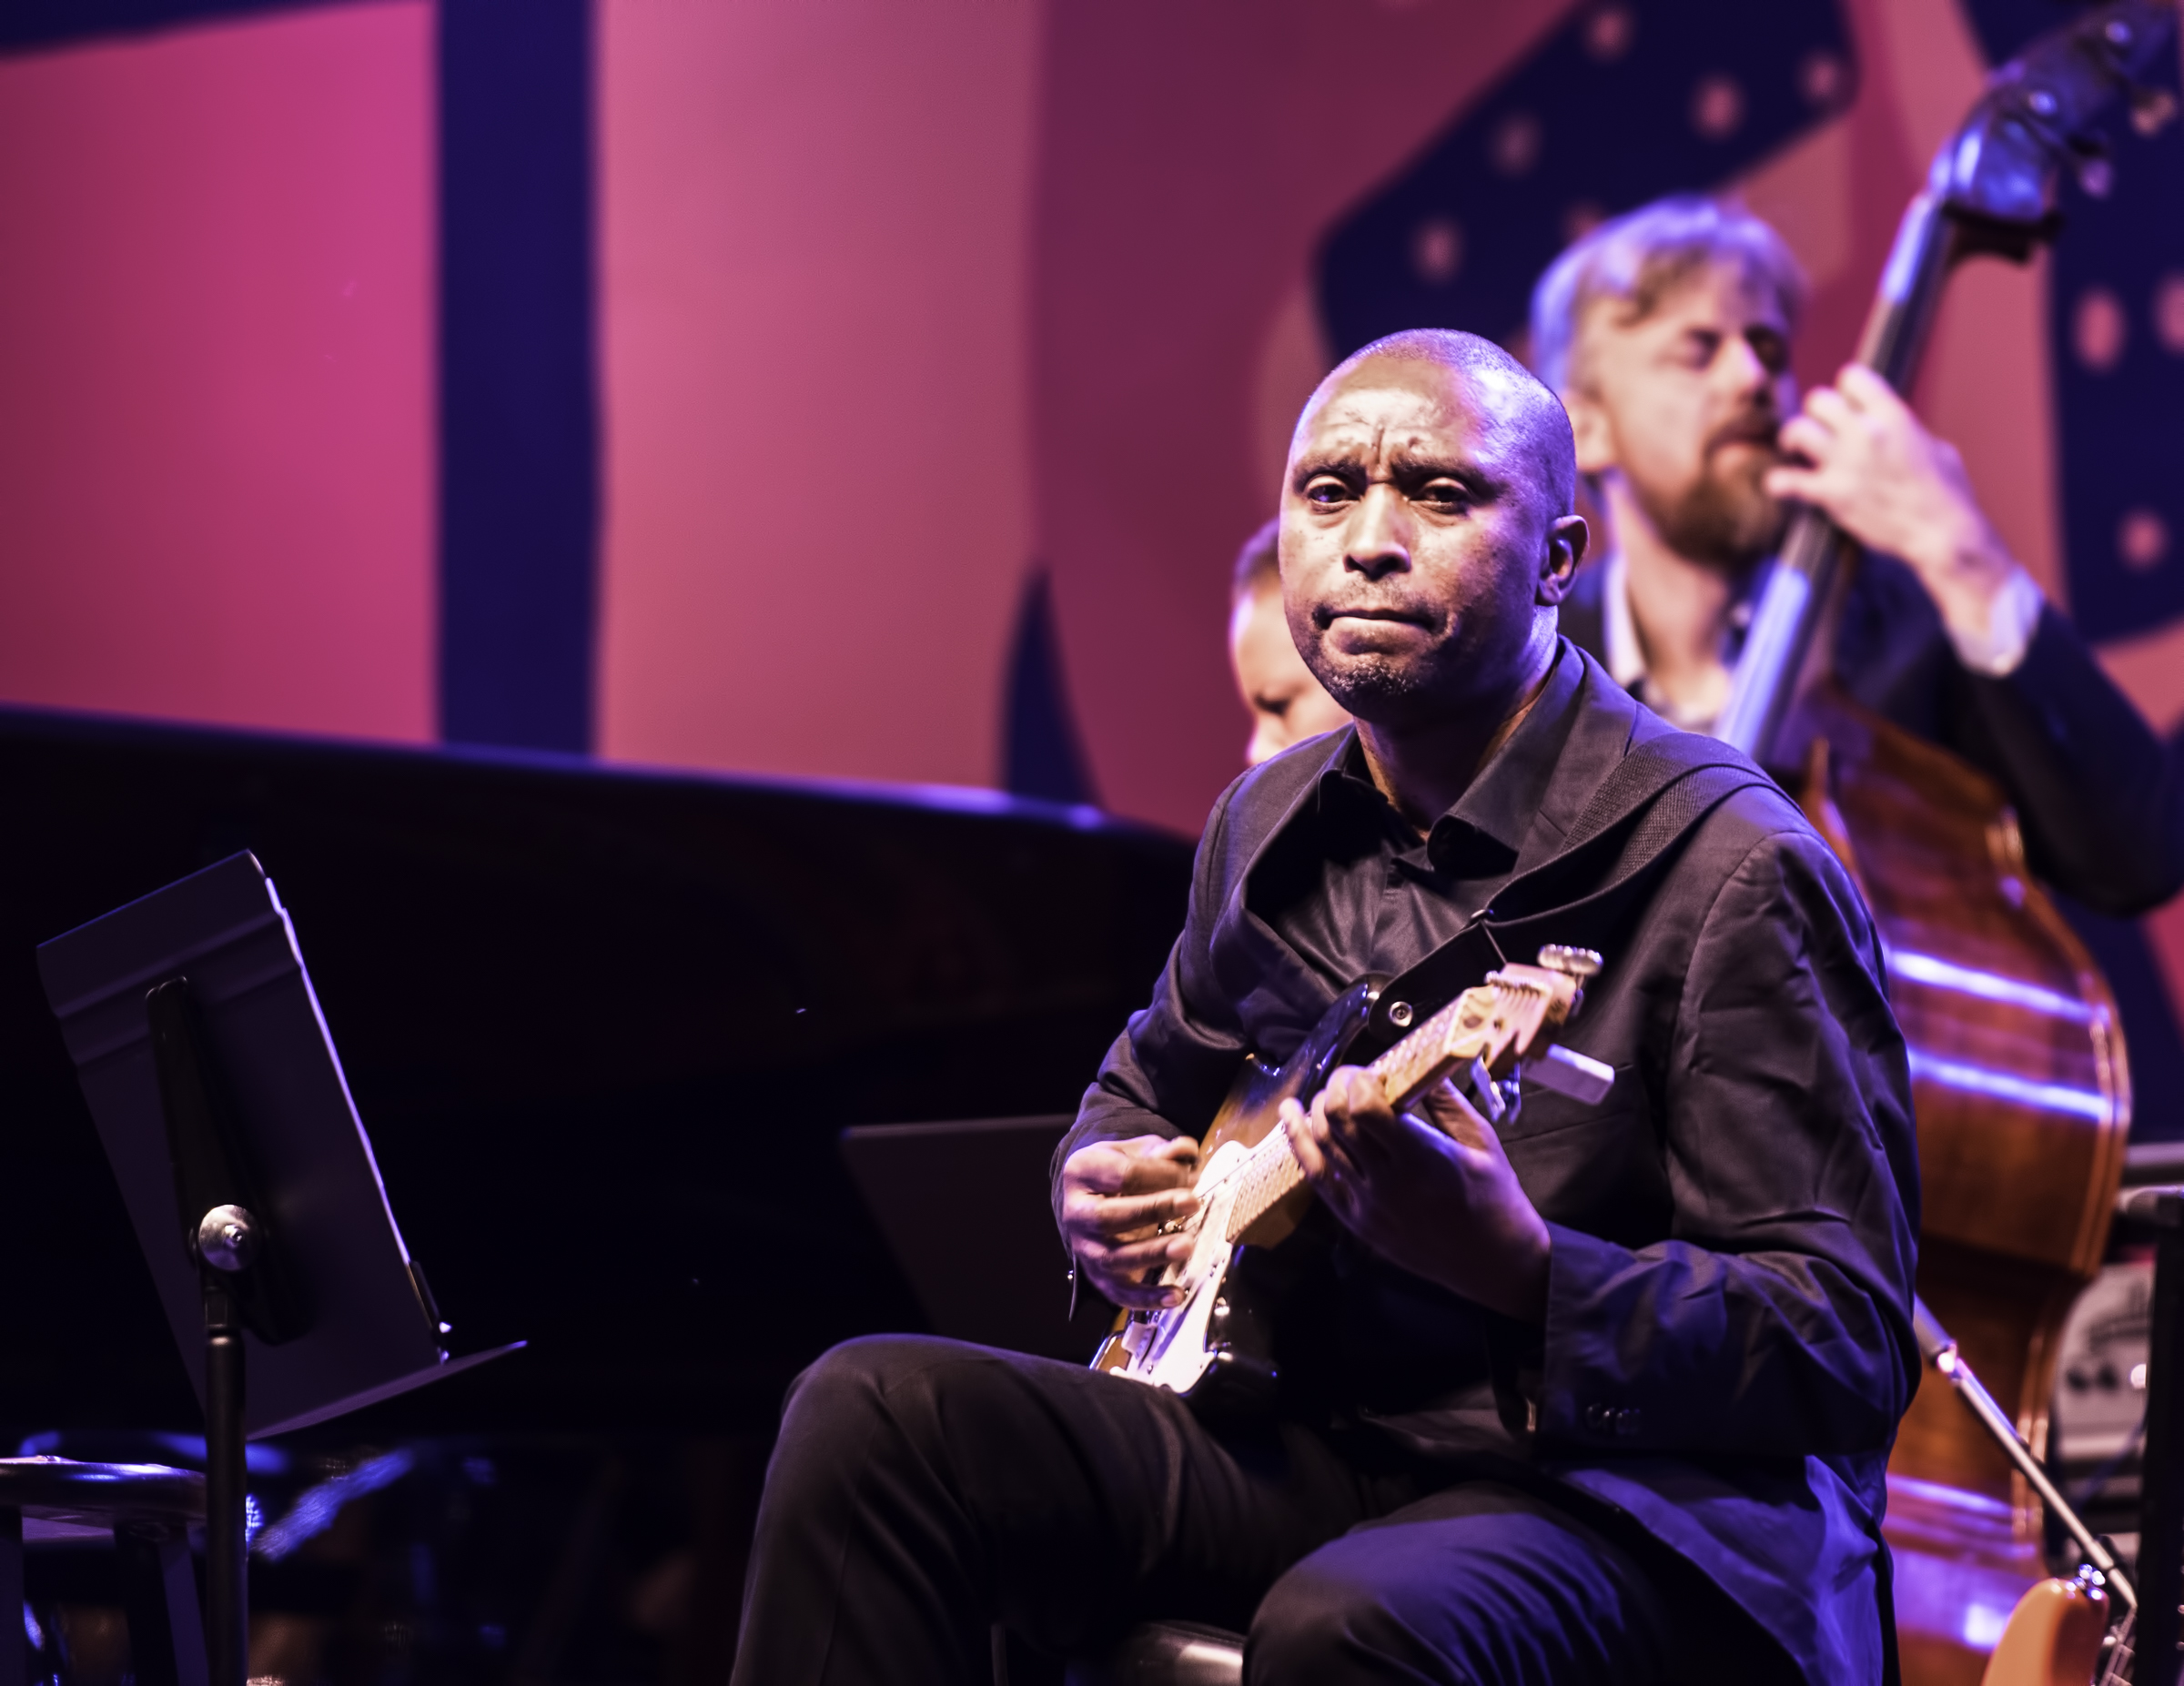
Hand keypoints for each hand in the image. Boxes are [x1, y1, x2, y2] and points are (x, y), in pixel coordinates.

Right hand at [1058, 1134, 1199, 1310]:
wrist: (1092, 1196)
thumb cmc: (1116, 1171)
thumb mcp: (1134, 1152)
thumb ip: (1160, 1152)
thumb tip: (1186, 1151)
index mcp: (1081, 1172)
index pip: (1122, 1174)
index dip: (1160, 1174)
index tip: (1191, 1176)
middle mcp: (1076, 1213)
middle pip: (1109, 1217)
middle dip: (1153, 1209)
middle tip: (1192, 1202)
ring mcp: (1085, 1248)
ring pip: (1114, 1258)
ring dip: (1153, 1253)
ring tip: (1186, 1245)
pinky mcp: (1098, 1276)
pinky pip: (1120, 1292)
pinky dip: (1149, 1297)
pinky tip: (1176, 1294)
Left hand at [1282, 1069, 1550, 1323]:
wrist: (1493, 1262)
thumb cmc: (1496, 1198)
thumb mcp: (1481, 1140)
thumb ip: (1445, 1100)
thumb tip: (1417, 1061)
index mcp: (1421, 1158)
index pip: (1364, 1109)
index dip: (1356, 1080)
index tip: (1367, 1070)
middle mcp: (1387, 1182)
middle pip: (1335, 1122)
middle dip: (1335, 1089)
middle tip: (1350, 1079)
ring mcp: (1367, 1205)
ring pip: (1321, 1145)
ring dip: (1316, 1111)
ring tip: (1327, 1094)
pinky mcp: (1357, 1222)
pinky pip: (1317, 1178)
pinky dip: (1299, 1143)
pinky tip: (1291, 1118)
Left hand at [1764, 365, 2022, 648]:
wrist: (1943, 532)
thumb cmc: (1946, 492)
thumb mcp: (1934, 447)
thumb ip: (1906, 431)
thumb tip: (1892, 428)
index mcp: (1893, 416)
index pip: (1852, 376)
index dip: (1845, 391)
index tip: (1847, 406)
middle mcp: (1866, 433)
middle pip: (1818, 400)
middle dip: (1817, 414)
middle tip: (1821, 430)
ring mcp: (1846, 463)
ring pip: (1797, 430)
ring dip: (1793, 440)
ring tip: (1796, 450)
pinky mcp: (1832, 494)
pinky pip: (1786, 481)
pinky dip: (1779, 483)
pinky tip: (1780, 485)